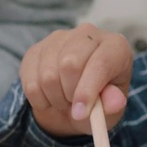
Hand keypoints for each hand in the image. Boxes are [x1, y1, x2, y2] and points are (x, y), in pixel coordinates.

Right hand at [18, 23, 132, 137]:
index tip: (81, 113)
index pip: (101, 63)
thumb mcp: (111, 109)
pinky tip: (50, 97)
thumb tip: (115, 101)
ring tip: (65, 101)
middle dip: (70, 94)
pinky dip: (39, 99)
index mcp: (115, 46)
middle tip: (76, 107)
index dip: (88, 91)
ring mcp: (58, 38)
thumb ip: (113, 105)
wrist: (74, 100)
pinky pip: (30, 81)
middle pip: (70, 64)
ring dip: (55, 98)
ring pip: (48, 74)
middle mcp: (87, 34)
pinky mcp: (36, 49)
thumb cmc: (99, 102)